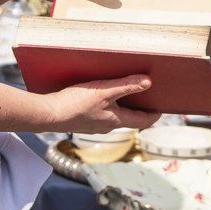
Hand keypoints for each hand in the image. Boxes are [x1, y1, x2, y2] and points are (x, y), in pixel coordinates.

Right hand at [42, 74, 160, 132]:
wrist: (48, 114)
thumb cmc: (75, 104)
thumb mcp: (104, 91)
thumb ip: (127, 85)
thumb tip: (149, 83)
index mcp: (117, 120)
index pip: (144, 121)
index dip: (155, 114)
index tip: (162, 107)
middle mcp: (108, 126)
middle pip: (130, 118)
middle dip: (139, 107)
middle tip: (146, 95)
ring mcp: (95, 125)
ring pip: (115, 115)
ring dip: (122, 105)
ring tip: (125, 91)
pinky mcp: (83, 121)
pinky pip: (101, 113)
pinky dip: (107, 105)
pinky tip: (100, 95)